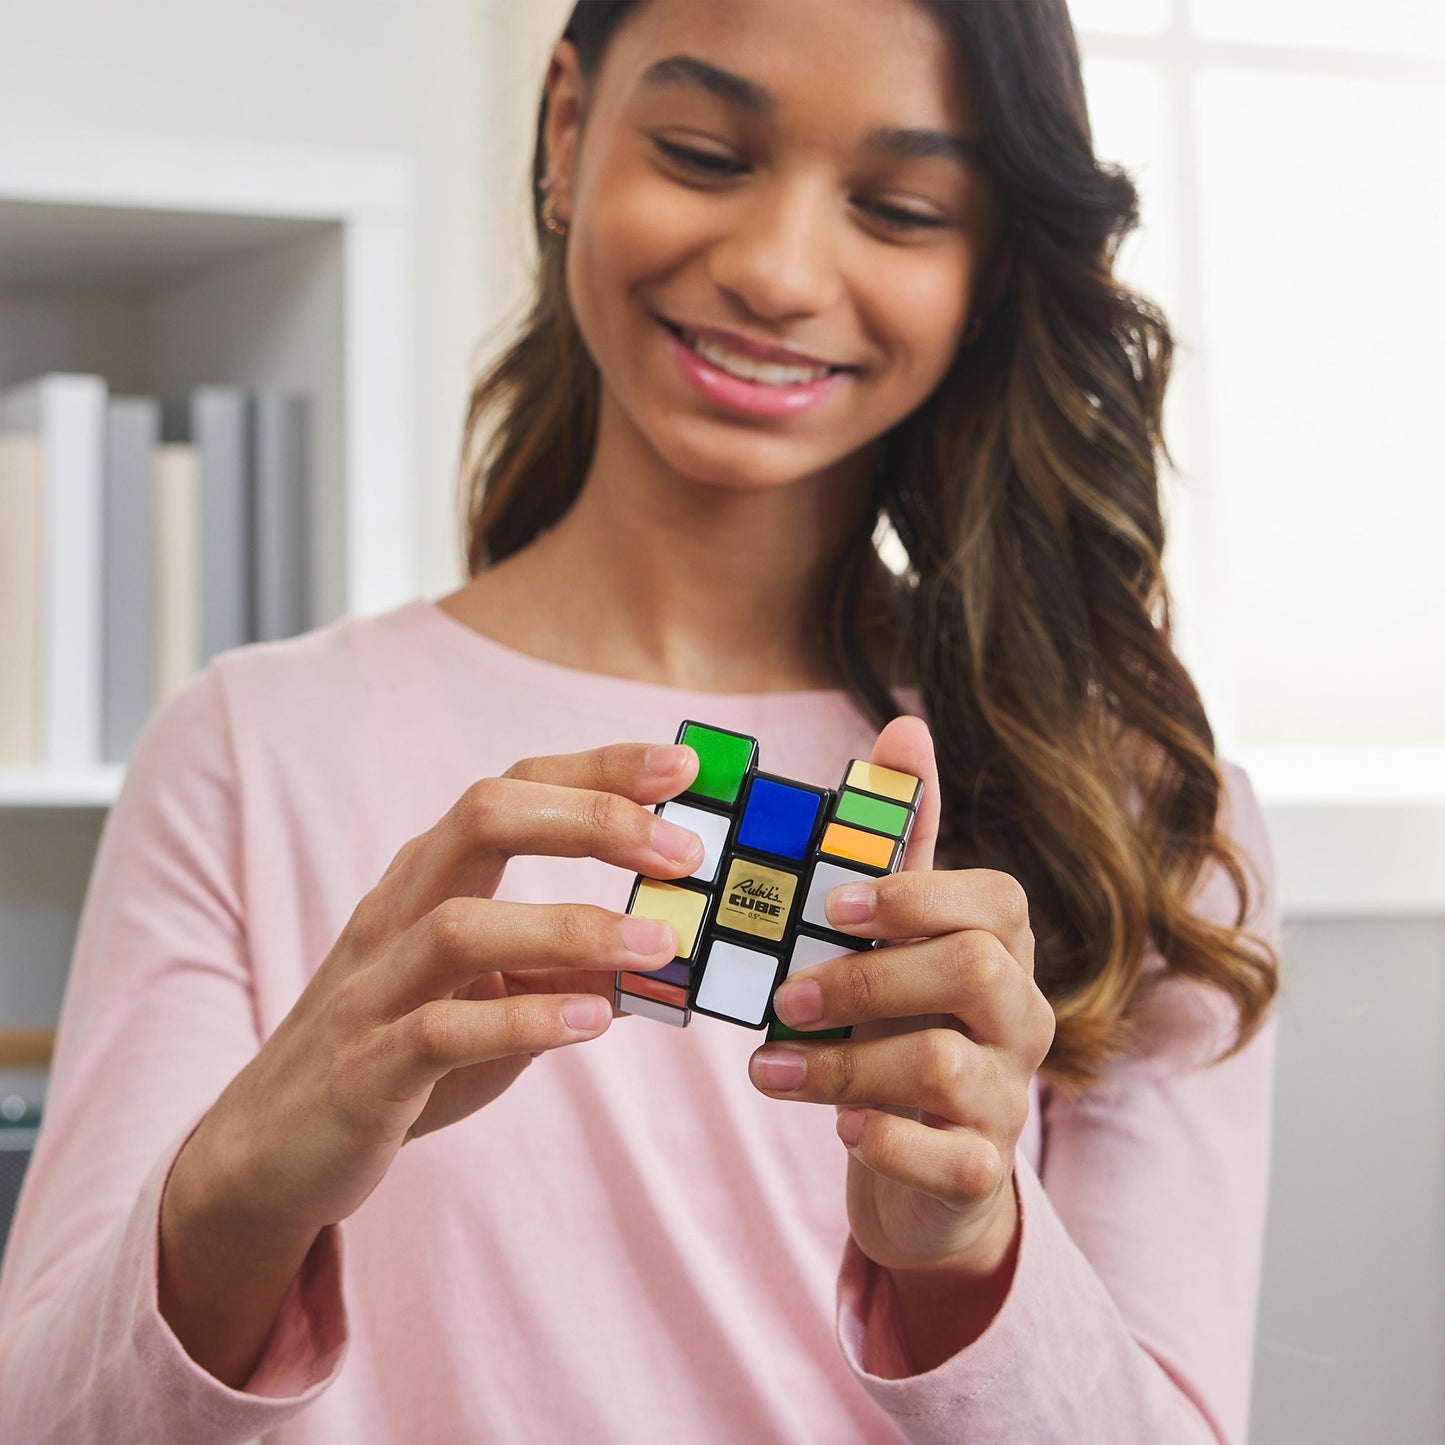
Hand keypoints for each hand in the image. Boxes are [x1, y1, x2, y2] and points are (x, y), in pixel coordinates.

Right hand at [175, 741, 703, 1237]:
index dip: (596, 771)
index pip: (512, 792)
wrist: (269, 1153)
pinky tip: (589, 1023)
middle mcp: (396, 913)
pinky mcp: (361, 1071)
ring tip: (656, 944)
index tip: (682, 767)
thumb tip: (660, 951)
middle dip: (590, 817)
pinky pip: (437, 1032)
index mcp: (429, 881)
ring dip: (571, 929)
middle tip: (681, 848)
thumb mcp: (490, 1001)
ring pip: (461, 926)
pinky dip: (520, 1022)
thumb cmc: (396, 1058)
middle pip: (482, 820)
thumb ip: (564, 968)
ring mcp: (372, 989)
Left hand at [747, 716, 1054, 1275]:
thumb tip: (904, 724)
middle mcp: (1023, 1015)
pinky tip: (842, 1128)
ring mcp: (1010, 1096)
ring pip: (945, 1065)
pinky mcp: (983, 1169)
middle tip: (781, 997)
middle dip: (866, 979)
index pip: (994, 899)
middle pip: (977, 971)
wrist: (927, 1166)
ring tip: (765, 1068)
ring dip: (841, 1065)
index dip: (915, 895)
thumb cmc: (904, 1024)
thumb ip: (900, 844)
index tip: (834, 905)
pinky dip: (889, 1139)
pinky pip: (952, 1155)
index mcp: (1004, 947)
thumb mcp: (900, 937)